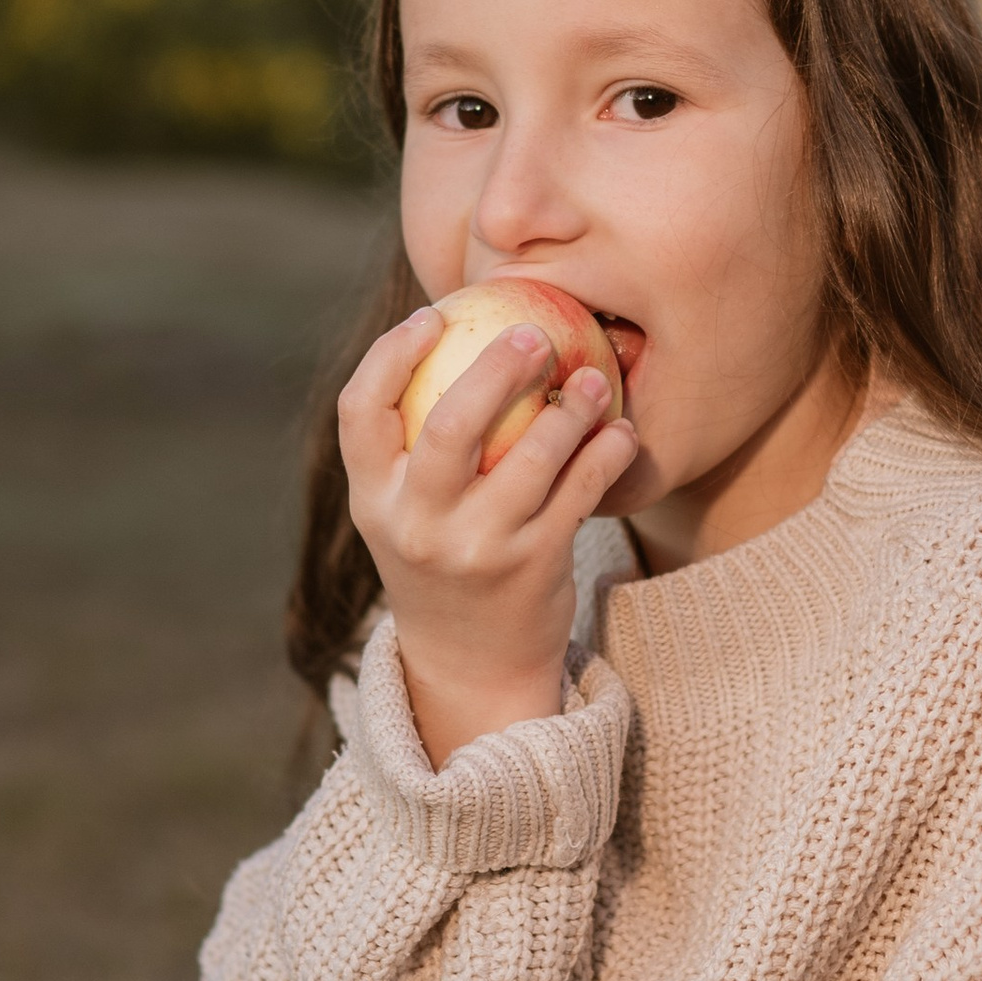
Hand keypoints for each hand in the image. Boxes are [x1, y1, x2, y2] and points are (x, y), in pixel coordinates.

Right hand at [340, 303, 638, 764]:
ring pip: (529, 457)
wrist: (472, 664)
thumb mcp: (408, 512)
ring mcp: (475, 548)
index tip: (433, 316)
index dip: (391, 354)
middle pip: (448, 426)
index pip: (360, 412)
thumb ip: (417, 446)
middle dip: (494, 368)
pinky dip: (606, 452)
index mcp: (372, 500)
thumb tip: (457, 333)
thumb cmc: (443, 558)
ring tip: (594, 379)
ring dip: (569, 408)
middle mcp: (416, 525)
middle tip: (534, 336)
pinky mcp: (533, 566)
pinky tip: (621, 431)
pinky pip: (579, 490)